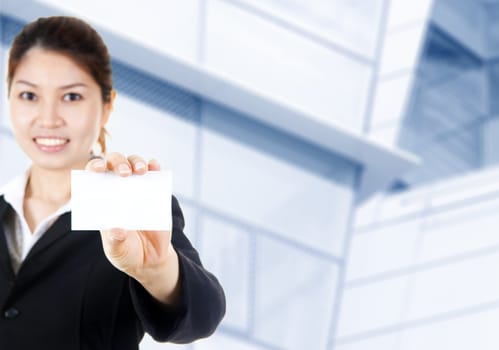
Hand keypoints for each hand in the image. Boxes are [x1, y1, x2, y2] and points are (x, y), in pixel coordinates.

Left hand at [85, 153, 180, 305]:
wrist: (151, 258)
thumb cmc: (127, 252)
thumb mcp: (118, 250)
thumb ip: (115, 241)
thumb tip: (116, 230)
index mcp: (103, 200)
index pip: (95, 177)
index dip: (94, 168)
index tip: (97, 169)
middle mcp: (119, 189)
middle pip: (115, 164)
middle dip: (118, 163)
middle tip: (124, 174)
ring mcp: (138, 188)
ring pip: (134, 164)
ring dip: (137, 162)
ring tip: (140, 170)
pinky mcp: (156, 192)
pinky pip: (155, 174)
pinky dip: (155, 167)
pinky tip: (155, 167)